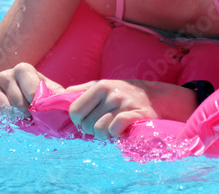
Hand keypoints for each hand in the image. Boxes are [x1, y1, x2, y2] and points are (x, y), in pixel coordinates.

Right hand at [0, 63, 63, 116]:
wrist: (12, 90)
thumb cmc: (34, 92)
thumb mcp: (47, 90)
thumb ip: (56, 94)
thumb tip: (67, 100)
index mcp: (24, 69)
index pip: (31, 91)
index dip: (36, 106)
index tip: (38, 112)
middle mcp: (7, 73)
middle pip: (17, 102)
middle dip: (25, 114)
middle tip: (29, 118)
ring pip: (1, 106)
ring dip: (11, 117)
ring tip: (18, 117)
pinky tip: (2, 114)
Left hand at [65, 79, 197, 138]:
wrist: (157, 98)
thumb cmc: (125, 93)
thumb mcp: (104, 85)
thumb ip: (82, 90)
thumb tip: (61, 94)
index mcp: (99, 85)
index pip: (74, 111)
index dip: (79, 120)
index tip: (88, 119)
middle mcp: (110, 93)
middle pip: (85, 124)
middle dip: (92, 129)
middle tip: (104, 123)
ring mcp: (123, 103)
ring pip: (99, 130)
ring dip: (105, 134)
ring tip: (113, 127)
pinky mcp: (135, 115)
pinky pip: (114, 129)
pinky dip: (116, 134)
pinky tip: (121, 130)